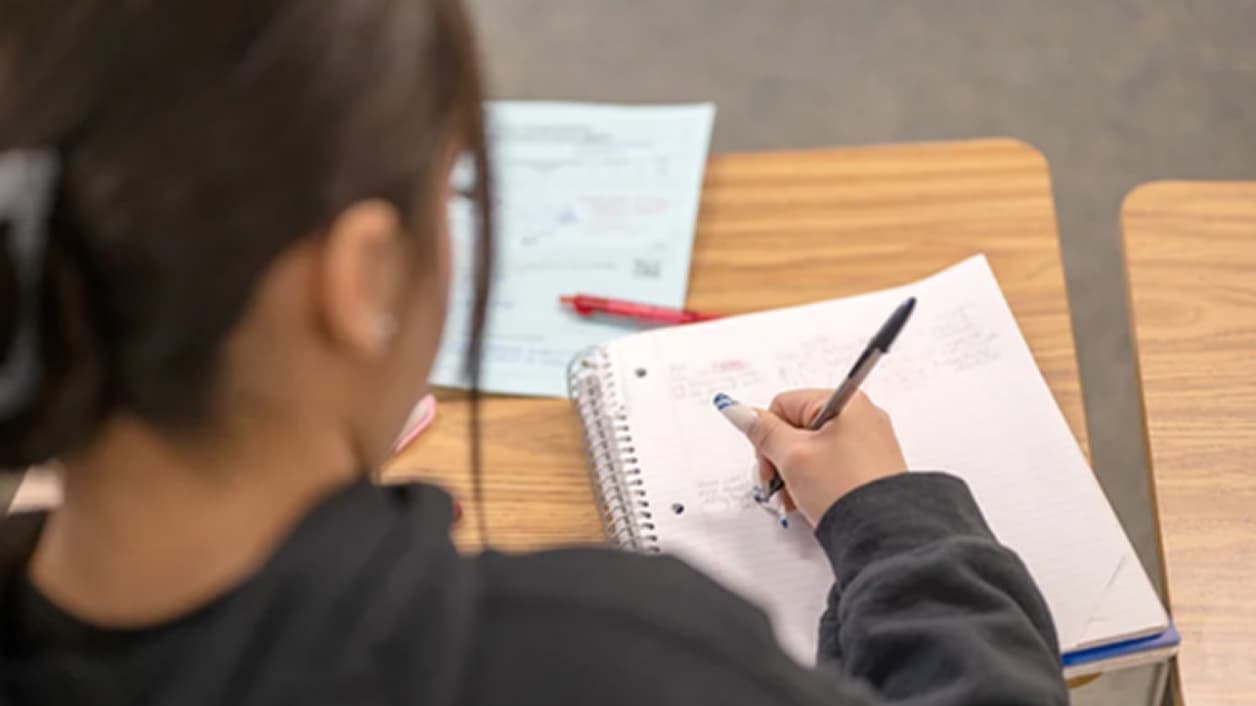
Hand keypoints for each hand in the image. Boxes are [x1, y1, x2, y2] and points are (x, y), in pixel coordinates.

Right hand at [744, 390, 906, 525]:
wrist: (883, 534)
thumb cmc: (847, 491)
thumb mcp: (793, 456)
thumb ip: (762, 430)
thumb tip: (738, 410)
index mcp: (845, 401)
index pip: (783, 405)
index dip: (768, 436)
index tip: (770, 461)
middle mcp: (860, 417)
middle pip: (797, 428)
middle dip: (781, 459)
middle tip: (782, 482)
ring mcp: (867, 444)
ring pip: (812, 451)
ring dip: (796, 474)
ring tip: (799, 497)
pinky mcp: (869, 468)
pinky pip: (830, 466)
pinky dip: (816, 483)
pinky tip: (813, 501)